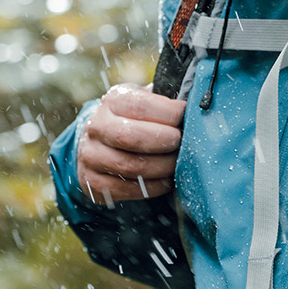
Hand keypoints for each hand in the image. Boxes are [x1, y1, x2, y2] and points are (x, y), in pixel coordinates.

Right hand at [75, 83, 184, 203]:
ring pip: (130, 166)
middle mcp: (95, 126)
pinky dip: (151, 187)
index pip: (140, 106)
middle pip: (131, 137)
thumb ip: (166, 101)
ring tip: (177, 164)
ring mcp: (90, 155)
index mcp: (113, 100)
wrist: (100, 141)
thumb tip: (197, 103)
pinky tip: (166, 181)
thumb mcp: (146, 100)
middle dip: (164, 142)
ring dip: (161, 167)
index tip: (185, 116)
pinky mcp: (92, 181)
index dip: (168, 113)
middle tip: (181, 143)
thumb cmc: (135, 118)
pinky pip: (125, 189)